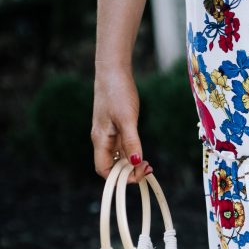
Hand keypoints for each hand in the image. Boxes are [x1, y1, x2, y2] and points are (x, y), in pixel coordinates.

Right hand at [91, 64, 151, 182]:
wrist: (113, 70)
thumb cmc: (117, 91)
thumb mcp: (126, 118)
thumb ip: (131, 141)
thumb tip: (135, 162)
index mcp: (100, 139)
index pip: (104, 170)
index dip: (120, 178)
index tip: (138, 173)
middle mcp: (102, 139)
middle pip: (111, 167)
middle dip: (128, 173)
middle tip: (148, 169)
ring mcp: (107, 133)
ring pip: (117, 158)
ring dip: (131, 164)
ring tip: (147, 164)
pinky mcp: (114, 127)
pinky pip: (121, 147)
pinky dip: (131, 153)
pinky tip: (141, 152)